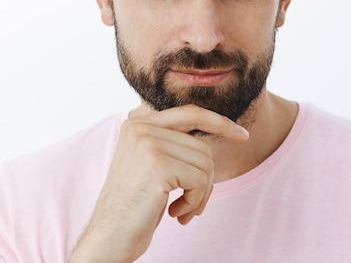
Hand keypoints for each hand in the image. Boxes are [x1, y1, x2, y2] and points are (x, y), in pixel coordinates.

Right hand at [68, 104, 248, 262]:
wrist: (108, 237)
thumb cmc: (133, 205)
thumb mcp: (149, 163)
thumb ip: (172, 142)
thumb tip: (215, 127)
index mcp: (138, 123)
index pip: (190, 112)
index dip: (219, 122)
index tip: (242, 135)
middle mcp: (140, 127)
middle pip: (202, 145)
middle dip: (206, 178)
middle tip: (194, 203)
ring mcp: (148, 143)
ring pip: (205, 163)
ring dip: (200, 194)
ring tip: (181, 210)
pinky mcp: (158, 164)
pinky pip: (200, 180)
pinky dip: (195, 202)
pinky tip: (174, 213)